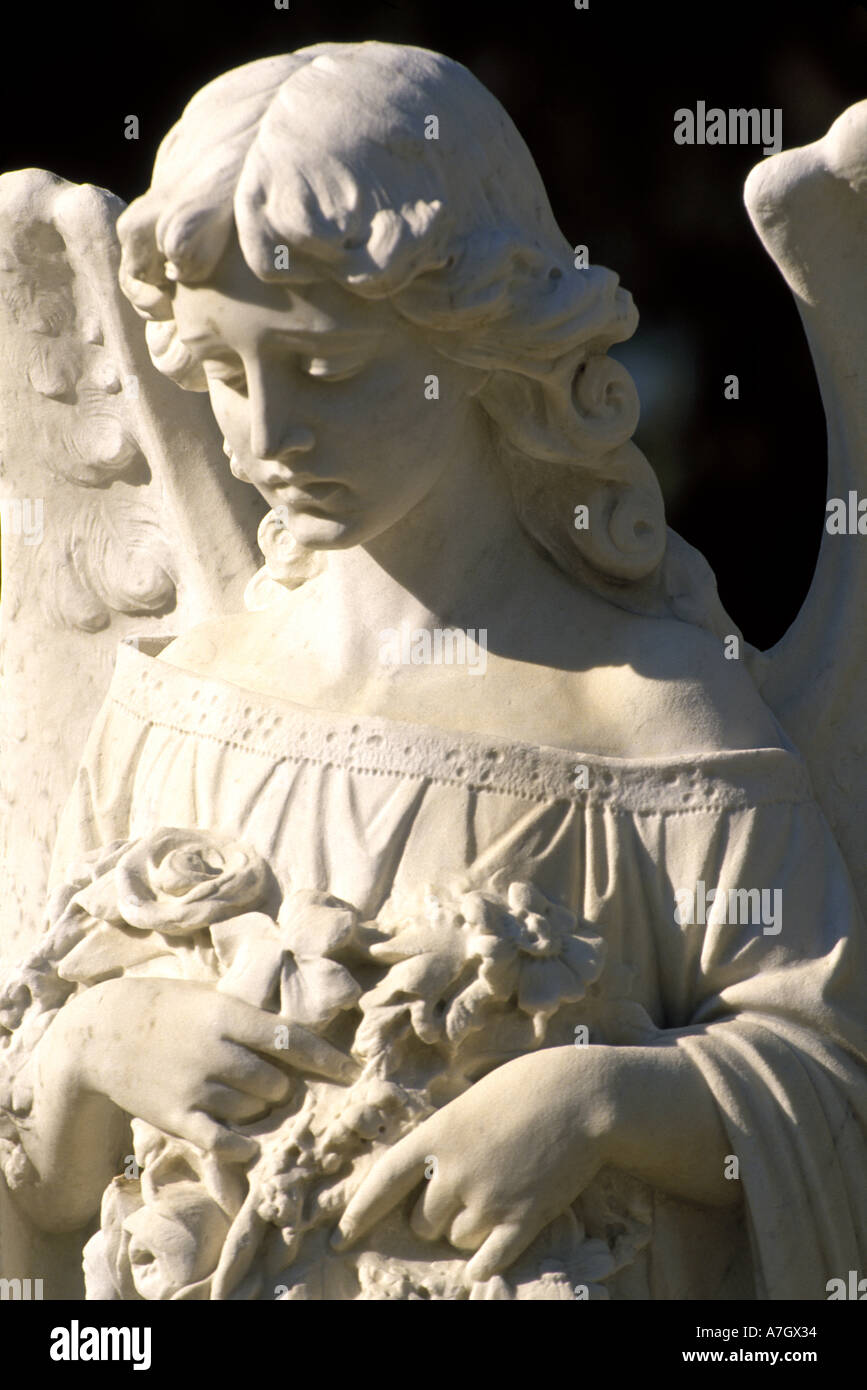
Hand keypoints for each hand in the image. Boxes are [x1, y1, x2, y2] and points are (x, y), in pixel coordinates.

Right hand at [59, 976, 355, 1160]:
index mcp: (227, 1016)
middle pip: (276, 1083)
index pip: (291, 1039)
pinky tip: (251, 1143)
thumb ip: (248, 1018)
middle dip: (284, 1088)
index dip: (327, 1058)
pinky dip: (242, 1144)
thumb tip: (299, 1038)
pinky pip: (222, 1140)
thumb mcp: (209, 999)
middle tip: (277, 1086)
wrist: (101, 1032)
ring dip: (260, 1110)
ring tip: (248, 1101)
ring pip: (253, 1110)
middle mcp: (216, 1051)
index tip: (353, 1072)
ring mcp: (195, 1086)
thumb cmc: (166, 1009)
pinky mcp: (176, 1115)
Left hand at [333, 1047, 609, 1284]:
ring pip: (456, 1240)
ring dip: (466, 1230)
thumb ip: (446, 1136)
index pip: (383, 1181)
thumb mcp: (472, 1098)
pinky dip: (483, 1263)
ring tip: (493, 1199)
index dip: (359, 1212)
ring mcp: (488, 1198)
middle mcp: (454, 1171)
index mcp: (436, 1134)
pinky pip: (488, 1260)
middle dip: (432, 1216)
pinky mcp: (522, 1219)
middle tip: (457, 1196)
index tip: (341, 1236)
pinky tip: (484, 1261)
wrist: (580, 1095)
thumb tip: (429, 1170)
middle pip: (421, 1222)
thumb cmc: (527, 1085)